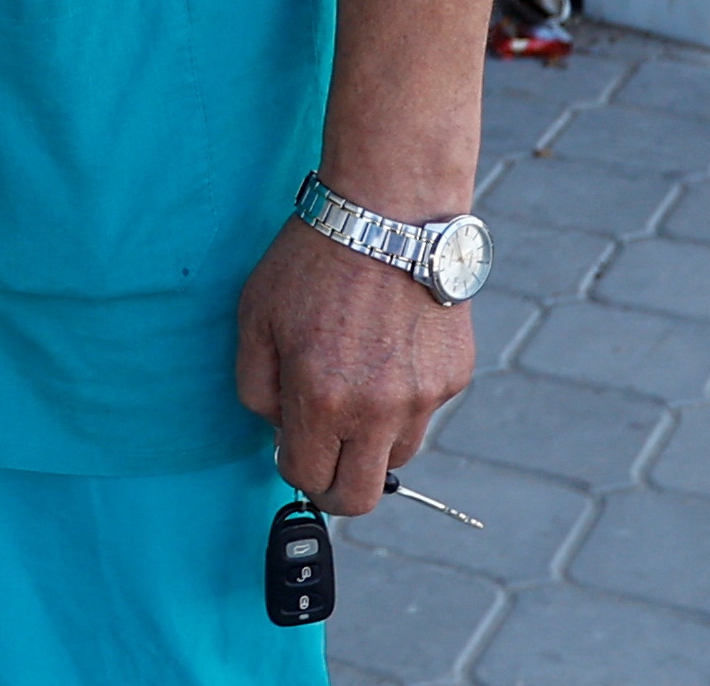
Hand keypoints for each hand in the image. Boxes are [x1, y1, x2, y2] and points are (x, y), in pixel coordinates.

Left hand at [234, 218, 475, 515]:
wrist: (391, 212)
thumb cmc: (314, 260)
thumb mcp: (255, 318)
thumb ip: (257, 389)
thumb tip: (280, 429)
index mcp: (321, 400)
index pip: (307, 479)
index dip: (293, 469)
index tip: (292, 450)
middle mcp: (377, 410)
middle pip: (361, 496)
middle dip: (336, 487)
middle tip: (325, 460)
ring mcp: (423, 397)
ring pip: (396, 455)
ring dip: (372, 440)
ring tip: (357, 383)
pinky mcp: (454, 377)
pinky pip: (424, 412)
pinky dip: (404, 398)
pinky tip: (389, 348)